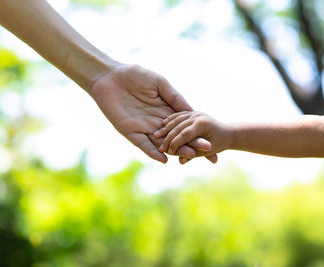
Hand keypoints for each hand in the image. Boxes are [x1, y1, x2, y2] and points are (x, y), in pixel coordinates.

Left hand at [89, 64, 217, 162]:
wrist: (110, 76)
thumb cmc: (135, 75)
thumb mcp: (160, 84)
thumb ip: (175, 98)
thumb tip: (193, 110)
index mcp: (165, 110)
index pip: (184, 126)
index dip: (198, 134)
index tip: (213, 141)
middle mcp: (156, 122)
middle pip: (177, 137)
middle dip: (192, 144)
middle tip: (208, 151)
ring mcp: (144, 128)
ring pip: (163, 143)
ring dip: (176, 150)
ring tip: (190, 157)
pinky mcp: (130, 132)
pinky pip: (143, 144)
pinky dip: (153, 152)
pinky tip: (165, 159)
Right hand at [154, 111, 228, 162]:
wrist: (229, 133)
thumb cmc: (220, 144)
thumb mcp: (207, 151)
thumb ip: (193, 154)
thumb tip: (181, 162)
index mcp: (202, 124)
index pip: (183, 134)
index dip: (174, 144)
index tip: (166, 152)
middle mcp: (198, 116)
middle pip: (178, 126)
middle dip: (167, 137)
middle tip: (159, 147)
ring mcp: (195, 112)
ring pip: (177, 119)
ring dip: (166, 127)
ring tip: (156, 136)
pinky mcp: (193, 112)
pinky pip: (179, 114)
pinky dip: (171, 119)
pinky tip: (162, 125)